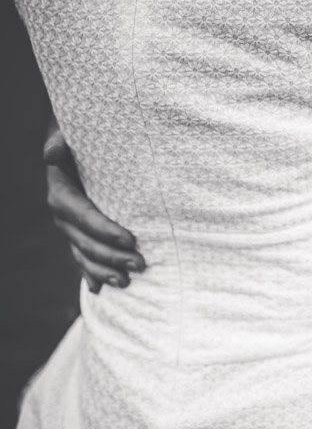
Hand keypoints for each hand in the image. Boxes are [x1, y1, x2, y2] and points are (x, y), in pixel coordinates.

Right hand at [44, 116, 144, 292]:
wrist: (76, 151)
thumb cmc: (82, 143)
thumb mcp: (72, 139)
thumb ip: (62, 144)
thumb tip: (52, 151)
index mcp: (62, 195)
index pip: (85, 217)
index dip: (105, 230)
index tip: (131, 239)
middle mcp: (63, 216)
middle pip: (87, 243)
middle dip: (113, 256)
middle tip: (141, 264)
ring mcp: (70, 230)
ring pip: (84, 256)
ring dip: (105, 271)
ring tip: (128, 282)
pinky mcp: (78, 236)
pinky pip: (82, 258)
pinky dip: (91, 274)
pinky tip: (100, 289)